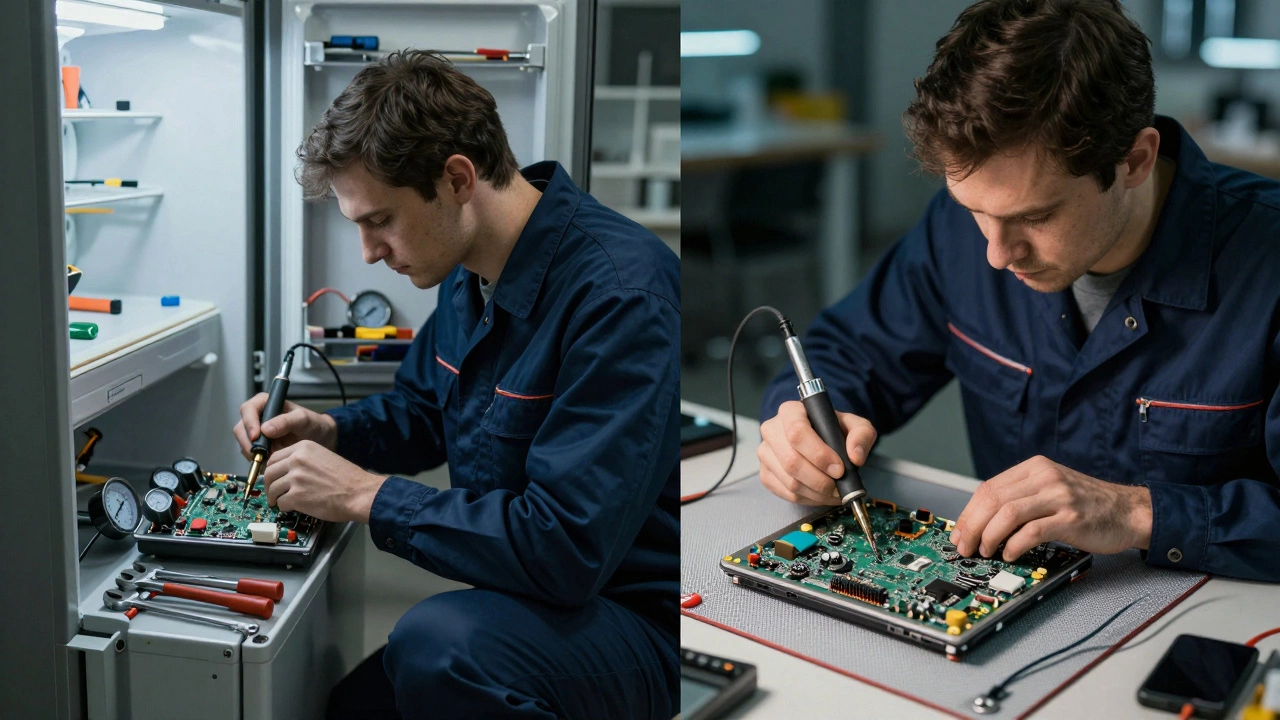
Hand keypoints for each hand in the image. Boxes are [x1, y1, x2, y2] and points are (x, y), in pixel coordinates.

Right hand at [233, 393, 337, 459]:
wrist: (319, 439)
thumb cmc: (312, 424)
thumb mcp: (303, 419)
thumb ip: (287, 421)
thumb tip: (265, 429)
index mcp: (265, 403)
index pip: (248, 409)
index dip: (249, 423)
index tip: (256, 437)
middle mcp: (257, 416)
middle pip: (241, 428)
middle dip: (247, 442)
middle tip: (260, 454)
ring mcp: (256, 432)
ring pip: (243, 443)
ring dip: (252, 453)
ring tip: (268, 459)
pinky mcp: (258, 446)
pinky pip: (250, 453)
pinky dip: (256, 459)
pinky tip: (269, 462)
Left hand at [261, 440, 386, 522]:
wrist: (359, 493)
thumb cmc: (347, 479)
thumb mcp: (324, 457)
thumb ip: (304, 461)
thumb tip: (286, 472)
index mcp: (304, 447)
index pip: (275, 457)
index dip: (272, 470)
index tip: (273, 478)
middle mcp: (297, 460)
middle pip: (269, 472)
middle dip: (268, 485)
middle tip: (272, 492)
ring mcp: (295, 478)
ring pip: (272, 489)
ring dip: (275, 498)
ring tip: (280, 502)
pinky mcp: (296, 496)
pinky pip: (281, 503)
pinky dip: (284, 507)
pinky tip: (293, 508)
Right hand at [758, 400, 877, 505]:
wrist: (819, 438)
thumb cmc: (833, 430)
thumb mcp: (854, 425)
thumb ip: (861, 435)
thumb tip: (855, 456)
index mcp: (790, 411)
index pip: (797, 433)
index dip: (818, 454)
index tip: (839, 469)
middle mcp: (771, 430)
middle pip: (791, 461)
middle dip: (820, 480)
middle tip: (839, 487)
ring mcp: (765, 454)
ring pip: (790, 482)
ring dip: (817, 493)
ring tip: (835, 493)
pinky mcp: (765, 474)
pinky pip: (787, 494)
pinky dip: (809, 500)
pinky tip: (822, 495)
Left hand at [950, 455, 1152, 561]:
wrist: (1129, 511)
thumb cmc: (1087, 505)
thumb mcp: (1051, 489)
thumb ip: (1021, 497)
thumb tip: (980, 521)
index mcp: (1034, 468)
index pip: (988, 487)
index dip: (969, 512)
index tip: (959, 532)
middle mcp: (1044, 477)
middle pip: (993, 499)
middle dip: (972, 526)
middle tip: (965, 546)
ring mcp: (1059, 496)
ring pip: (1008, 513)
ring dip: (989, 536)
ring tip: (985, 551)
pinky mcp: (1071, 519)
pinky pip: (1032, 531)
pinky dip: (1014, 544)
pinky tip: (1009, 554)